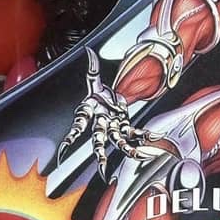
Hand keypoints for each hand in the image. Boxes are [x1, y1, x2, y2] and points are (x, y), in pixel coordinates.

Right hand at [58, 48, 161, 178]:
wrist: (108, 97)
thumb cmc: (98, 92)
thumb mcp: (94, 79)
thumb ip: (92, 66)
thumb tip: (88, 50)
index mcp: (89, 113)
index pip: (78, 125)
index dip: (71, 137)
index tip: (65, 148)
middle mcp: (100, 123)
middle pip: (98, 140)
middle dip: (100, 154)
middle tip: (102, 168)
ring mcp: (113, 127)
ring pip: (119, 141)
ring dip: (128, 149)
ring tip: (138, 154)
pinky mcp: (125, 126)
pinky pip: (135, 132)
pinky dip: (144, 134)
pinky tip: (154, 137)